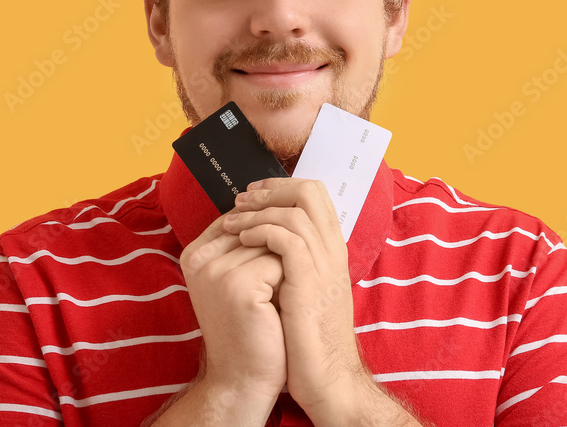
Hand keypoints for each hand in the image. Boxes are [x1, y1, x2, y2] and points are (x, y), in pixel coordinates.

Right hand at [179, 215, 286, 404]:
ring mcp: (216, 271)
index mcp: (194, 254)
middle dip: (276, 253)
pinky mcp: (238, 286)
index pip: (241, 218)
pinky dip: (289, 280)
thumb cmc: (250, 327)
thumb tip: (277, 203)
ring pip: (272, 241)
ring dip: (285, 266)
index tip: (270, 267)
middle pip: (258, 226)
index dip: (266, 237)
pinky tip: (278, 307)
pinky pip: (280, 260)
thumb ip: (245, 244)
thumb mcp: (238, 279)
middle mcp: (198, 259)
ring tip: (276, 298)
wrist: (245, 379)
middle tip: (273, 290)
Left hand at [225, 178, 370, 420]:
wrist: (326, 378)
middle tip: (242, 199)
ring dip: (258, 211)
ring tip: (233, 221)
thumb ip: (292, 264)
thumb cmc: (308, 339)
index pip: (316, 196)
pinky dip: (261, 232)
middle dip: (271, 189)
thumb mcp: (303, 292)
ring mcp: (324, 265)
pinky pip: (286, 239)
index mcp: (332, 251)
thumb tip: (264, 241)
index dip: (282, 187)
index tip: (254, 195)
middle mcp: (333, 251)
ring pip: (295, 211)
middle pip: (310, 192)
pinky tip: (242, 241)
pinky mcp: (309, 282)